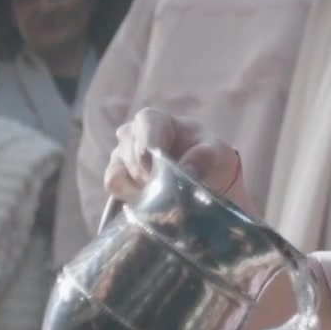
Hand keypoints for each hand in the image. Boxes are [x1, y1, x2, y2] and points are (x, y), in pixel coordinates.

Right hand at [104, 107, 242, 206]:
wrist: (205, 176)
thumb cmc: (209, 155)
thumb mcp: (216, 152)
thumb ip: (204, 157)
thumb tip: (185, 171)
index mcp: (153, 120)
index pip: (145, 128)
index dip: (150, 148)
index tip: (160, 170)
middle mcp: (130, 136)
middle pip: (131, 157)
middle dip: (151, 178)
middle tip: (172, 195)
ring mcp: (120, 158)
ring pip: (118, 177)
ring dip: (141, 193)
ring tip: (165, 203)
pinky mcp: (117, 181)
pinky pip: (115, 192)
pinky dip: (132, 203)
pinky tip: (151, 209)